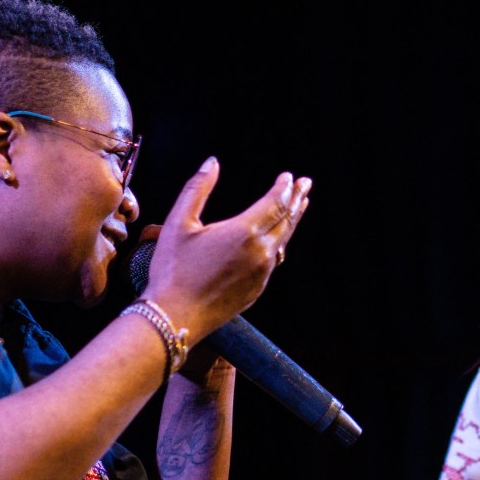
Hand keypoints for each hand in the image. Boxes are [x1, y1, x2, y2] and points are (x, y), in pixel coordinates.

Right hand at [140, 159, 308, 338]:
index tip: (290, 176)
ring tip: (298, 207)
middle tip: (306, 185)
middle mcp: (261, 253)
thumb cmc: (172, 270)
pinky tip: (277, 240)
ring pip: (284, 241)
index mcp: (244, 233)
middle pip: (287, 220)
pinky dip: (280, 243)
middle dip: (297, 200)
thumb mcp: (178, 222)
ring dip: (292, 221)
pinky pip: (275, 260)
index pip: (276, 203)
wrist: (174, 316)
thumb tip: (212, 162)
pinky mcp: (257, 289)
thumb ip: (197, 188)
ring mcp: (262, 273)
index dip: (284, 187)